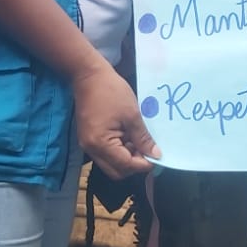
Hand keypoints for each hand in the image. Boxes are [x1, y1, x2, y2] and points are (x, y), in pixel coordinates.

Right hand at [72, 62, 161, 177]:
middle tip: (148, 150)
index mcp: (101, 144)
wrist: (88, 75)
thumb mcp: (132, 115)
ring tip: (139, 142)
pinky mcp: (89, 139)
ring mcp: (88, 145)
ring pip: (111, 164)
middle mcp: (91, 149)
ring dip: (127, 158)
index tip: (157, 156)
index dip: (143, 164)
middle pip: (116, 171)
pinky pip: (106, 154)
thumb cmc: (111, 91)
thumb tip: (155, 155)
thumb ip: (143, 138)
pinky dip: (119, 151)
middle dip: (134, 165)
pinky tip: (129, 137)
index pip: (125, 165)